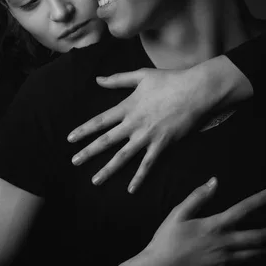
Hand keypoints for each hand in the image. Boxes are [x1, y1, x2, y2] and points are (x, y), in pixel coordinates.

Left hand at [68, 58, 251, 192]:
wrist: (195, 91)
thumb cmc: (170, 80)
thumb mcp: (141, 75)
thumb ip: (118, 79)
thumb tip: (98, 80)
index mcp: (127, 106)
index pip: (100, 121)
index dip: (84, 130)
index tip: (70, 139)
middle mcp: (133, 123)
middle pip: (106, 140)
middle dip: (88, 152)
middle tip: (74, 161)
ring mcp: (147, 136)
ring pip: (123, 156)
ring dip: (107, 169)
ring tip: (95, 180)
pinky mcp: (162, 145)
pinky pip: (148, 164)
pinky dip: (139, 178)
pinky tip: (131, 189)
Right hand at [116, 180, 265, 265]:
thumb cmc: (166, 241)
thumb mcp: (178, 214)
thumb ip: (198, 197)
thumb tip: (214, 181)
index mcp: (215, 225)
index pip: (244, 209)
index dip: (262, 199)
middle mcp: (224, 243)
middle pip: (259, 237)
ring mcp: (225, 262)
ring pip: (256, 255)